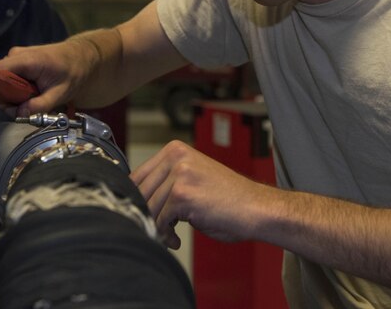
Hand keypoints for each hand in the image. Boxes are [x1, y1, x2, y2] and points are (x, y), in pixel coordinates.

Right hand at [0, 39, 98, 115]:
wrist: (81, 56)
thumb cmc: (74, 72)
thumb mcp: (61, 93)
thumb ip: (40, 105)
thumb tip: (19, 114)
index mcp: (27, 60)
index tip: (10, 106)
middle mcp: (17, 55)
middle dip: (7, 97)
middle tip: (24, 108)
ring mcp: (16, 56)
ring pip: (3, 80)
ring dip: (13, 94)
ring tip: (31, 99)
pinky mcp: (18, 60)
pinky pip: (9, 77)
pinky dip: (17, 88)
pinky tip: (30, 92)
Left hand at [130, 140, 270, 248]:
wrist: (256, 208)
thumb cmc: (227, 199)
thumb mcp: (191, 179)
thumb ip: (165, 182)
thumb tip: (134, 200)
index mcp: (174, 149)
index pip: (137, 176)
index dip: (135, 201)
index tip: (142, 216)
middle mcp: (174, 156)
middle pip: (139, 192)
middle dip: (145, 215)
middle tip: (158, 230)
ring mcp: (178, 174)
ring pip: (148, 208)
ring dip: (156, 227)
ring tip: (170, 236)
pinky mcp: (182, 194)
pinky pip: (159, 220)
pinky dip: (164, 235)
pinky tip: (176, 240)